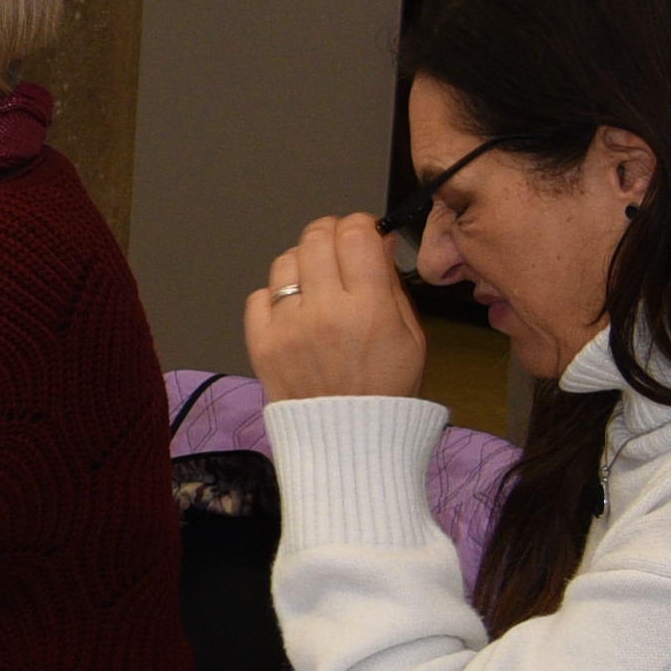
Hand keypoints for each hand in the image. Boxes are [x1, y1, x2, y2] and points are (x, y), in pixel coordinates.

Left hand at [242, 214, 422, 405]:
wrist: (349, 445)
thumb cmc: (387, 392)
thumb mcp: (411, 336)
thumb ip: (391, 284)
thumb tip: (376, 241)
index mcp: (369, 308)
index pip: (354, 235)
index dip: (358, 225)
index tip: (362, 234)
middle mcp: (324, 312)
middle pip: (315, 238)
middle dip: (329, 233)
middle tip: (338, 248)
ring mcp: (288, 328)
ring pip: (284, 262)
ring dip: (302, 262)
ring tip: (316, 282)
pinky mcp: (261, 345)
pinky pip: (259, 296)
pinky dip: (275, 296)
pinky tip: (294, 311)